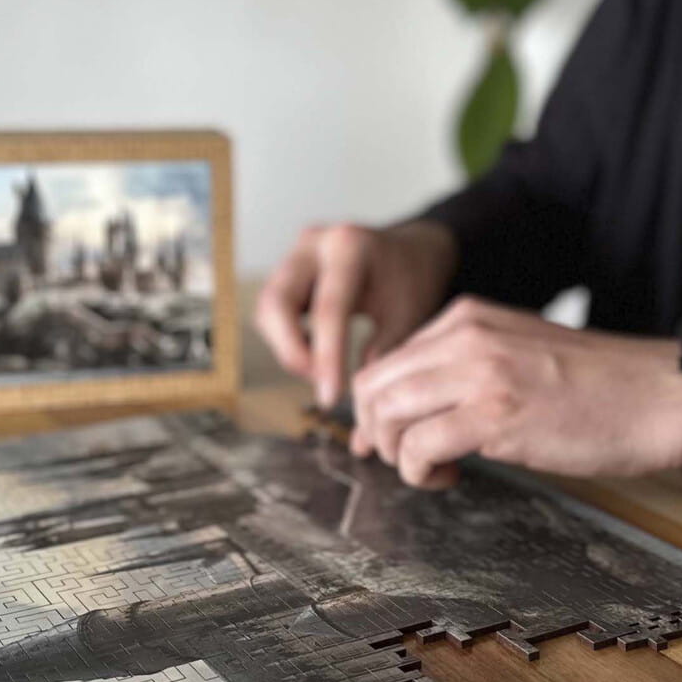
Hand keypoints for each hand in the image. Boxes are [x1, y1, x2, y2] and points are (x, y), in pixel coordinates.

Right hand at [253, 219, 457, 407]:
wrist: (413, 251)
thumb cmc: (413, 284)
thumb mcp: (408, 320)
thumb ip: (384, 367)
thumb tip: (364, 438)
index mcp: (350, 247)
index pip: (328, 309)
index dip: (326, 360)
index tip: (332, 400)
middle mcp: (314, 243)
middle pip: (277, 302)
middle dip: (292, 352)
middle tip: (320, 384)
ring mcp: (296, 254)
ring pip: (268, 309)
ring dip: (288, 348)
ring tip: (322, 370)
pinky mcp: (288, 270)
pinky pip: (273, 310)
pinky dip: (289, 338)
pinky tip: (318, 353)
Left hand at [349, 297, 681, 487]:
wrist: (661, 399)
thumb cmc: (599, 389)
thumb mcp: (519, 355)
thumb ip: (465, 369)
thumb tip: (415, 409)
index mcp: (468, 318)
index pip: (388, 361)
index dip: (376, 411)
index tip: (387, 442)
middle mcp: (465, 336)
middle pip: (374, 388)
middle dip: (378, 434)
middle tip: (408, 461)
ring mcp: (479, 373)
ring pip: (387, 415)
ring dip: (398, 455)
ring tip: (434, 469)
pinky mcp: (495, 415)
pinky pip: (417, 448)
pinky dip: (419, 472)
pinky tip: (450, 476)